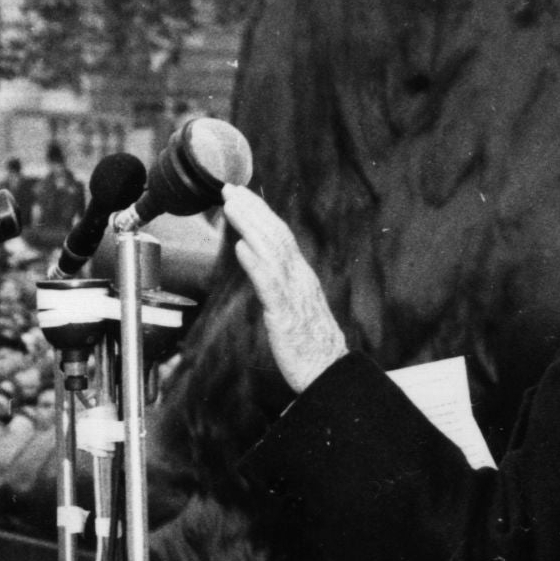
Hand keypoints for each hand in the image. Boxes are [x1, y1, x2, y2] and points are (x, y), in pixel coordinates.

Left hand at [221, 185, 348, 393]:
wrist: (328, 372)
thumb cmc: (308, 343)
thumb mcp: (292, 304)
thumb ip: (276, 280)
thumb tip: (252, 253)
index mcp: (300, 276)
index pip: (280, 236)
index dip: (260, 213)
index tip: (241, 194)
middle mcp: (299, 278)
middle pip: (276, 235)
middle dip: (252, 209)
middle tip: (231, 188)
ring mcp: (294, 295)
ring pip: (272, 252)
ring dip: (251, 226)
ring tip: (232, 207)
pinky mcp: (286, 315)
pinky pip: (270, 285)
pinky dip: (256, 264)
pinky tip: (242, 248)